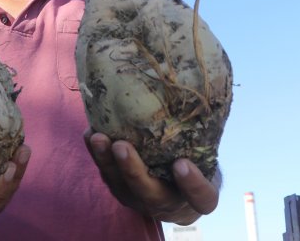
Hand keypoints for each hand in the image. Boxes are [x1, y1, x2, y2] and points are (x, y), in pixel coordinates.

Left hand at [84, 131, 219, 225]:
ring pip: (121, 186)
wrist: (181, 186)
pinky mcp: (122, 190)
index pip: (200, 197)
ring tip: (97, 137)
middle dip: (133, 170)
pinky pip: (107, 175)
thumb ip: (204, 139)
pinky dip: (97, 155)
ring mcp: (141, 200)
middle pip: (150, 194)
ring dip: (107, 162)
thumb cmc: (200, 162)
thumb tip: (197, 95)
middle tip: (121, 146)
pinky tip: (90, 134)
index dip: (191, 184)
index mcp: (199, 198)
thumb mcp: (208, 155)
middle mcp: (168, 204)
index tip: (182, 164)